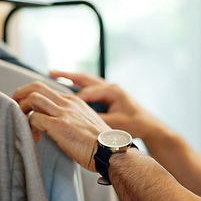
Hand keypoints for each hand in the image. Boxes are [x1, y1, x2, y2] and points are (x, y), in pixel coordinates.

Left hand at [12, 81, 110, 171]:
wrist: (111, 151)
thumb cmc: (101, 143)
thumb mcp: (86, 123)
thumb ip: (72, 119)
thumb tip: (59, 126)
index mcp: (74, 101)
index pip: (46, 90)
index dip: (31, 97)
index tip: (27, 110)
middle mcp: (67, 103)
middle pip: (35, 86)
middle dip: (19, 94)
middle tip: (14, 106)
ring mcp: (63, 113)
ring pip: (32, 98)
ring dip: (21, 109)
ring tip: (19, 122)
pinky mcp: (59, 125)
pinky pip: (34, 118)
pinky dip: (29, 127)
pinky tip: (35, 138)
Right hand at [50, 70, 165, 140]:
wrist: (150, 127)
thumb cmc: (136, 125)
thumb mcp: (116, 124)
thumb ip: (98, 120)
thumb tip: (80, 120)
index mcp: (112, 91)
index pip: (87, 93)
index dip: (72, 99)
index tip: (58, 104)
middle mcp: (110, 87)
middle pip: (84, 78)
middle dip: (67, 76)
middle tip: (51, 72)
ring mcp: (109, 89)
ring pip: (86, 80)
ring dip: (71, 77)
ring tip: (55, 74)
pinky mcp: (108, 94)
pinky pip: (89, 86)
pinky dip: (77, 84)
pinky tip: (68, 85)